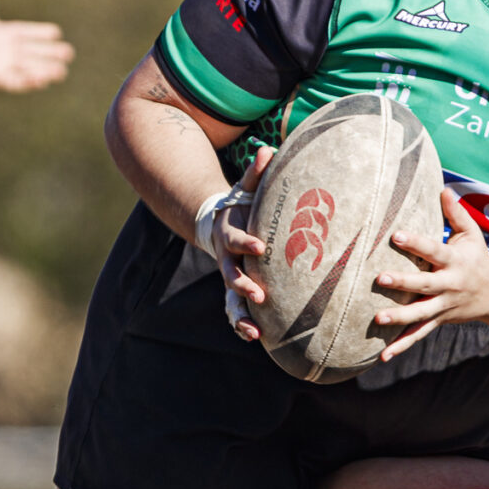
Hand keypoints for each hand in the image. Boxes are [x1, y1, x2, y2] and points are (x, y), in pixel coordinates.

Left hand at [0, 0, 73, 92]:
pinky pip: (17, 82)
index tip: (57, 33)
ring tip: (62, 72)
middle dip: (52, 54)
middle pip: (35, 53)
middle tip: (69, 54)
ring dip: (46, 71)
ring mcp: (4, 66)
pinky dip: (29, 82)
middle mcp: (7, 51)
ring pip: (30, 69)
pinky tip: (42, 81)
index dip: (42, 34)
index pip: (29, 33)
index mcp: (6, 34)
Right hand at [195, 147, 271, 340]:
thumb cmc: (242, 205)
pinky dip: (244, 325)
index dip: (246, 244)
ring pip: (231, 301)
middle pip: (229, 275)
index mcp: (229, 235)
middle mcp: (226, 260)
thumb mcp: (246, 188)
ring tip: (255, 331)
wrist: (220, 224)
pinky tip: (259, 338)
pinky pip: (237, 312)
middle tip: (258, 295)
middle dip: (242, 286)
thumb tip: (267, 151)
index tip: (261, 247)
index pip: (236, 240)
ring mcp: (230, 278)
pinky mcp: (236, 291)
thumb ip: (256, 173)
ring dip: (241, 316)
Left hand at [372, 187, 488, 360]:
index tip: (396, 235)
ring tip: (378, 318)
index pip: (434, 250)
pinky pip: (419, 335)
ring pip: (420, 314)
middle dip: (403, 282)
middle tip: (379, 278)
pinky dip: (401, 346)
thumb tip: (442, 188)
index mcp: (456, 261)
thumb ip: (456, 213)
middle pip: (424, 284)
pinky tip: (382, 356)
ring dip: (399, 317)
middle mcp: (450, 286)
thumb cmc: (477, 258)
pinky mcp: (439, 321)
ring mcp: (444, 306)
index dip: (416, 243)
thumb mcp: (472, 235)